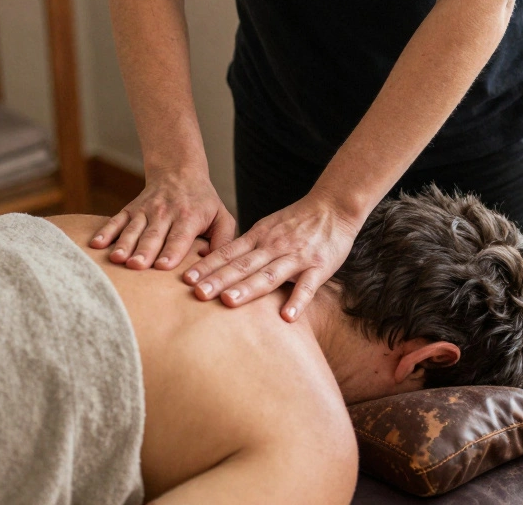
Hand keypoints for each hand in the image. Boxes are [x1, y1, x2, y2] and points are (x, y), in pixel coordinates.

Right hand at [90, 168, 235, 269]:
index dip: (171, 252)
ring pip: (133, 229)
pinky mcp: (130, 209)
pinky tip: (96, 245)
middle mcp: (165, 213)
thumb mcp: (222, 217)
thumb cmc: (203, 202)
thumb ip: (223, 240)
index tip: (162, 266)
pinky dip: (106, 232)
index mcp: (189, 217)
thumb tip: (216, 263)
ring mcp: (145, 211)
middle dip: (144, 251)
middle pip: (153, 235)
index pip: (179, 237)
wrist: (179, 172)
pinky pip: (116, 220)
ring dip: (124, 244)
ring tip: (116, 259)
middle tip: (136, 266)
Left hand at [183, 192, 362, 321]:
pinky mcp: (320, 266)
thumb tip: (217, 265)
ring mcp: (297, 256)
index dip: (208, 266)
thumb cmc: (298, 221)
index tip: (187, 279)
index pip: (228, 253)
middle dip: (219, 280)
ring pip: (270, 274)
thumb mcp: (267, 227)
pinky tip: (287, 317)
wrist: (335, 206)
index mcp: (259, 237)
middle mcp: (274, 246)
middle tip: (198, 294)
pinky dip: (298, 300)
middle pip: (243, 265)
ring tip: (229, 302)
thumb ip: (247, 247)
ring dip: (249, 288)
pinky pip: (308, 286)